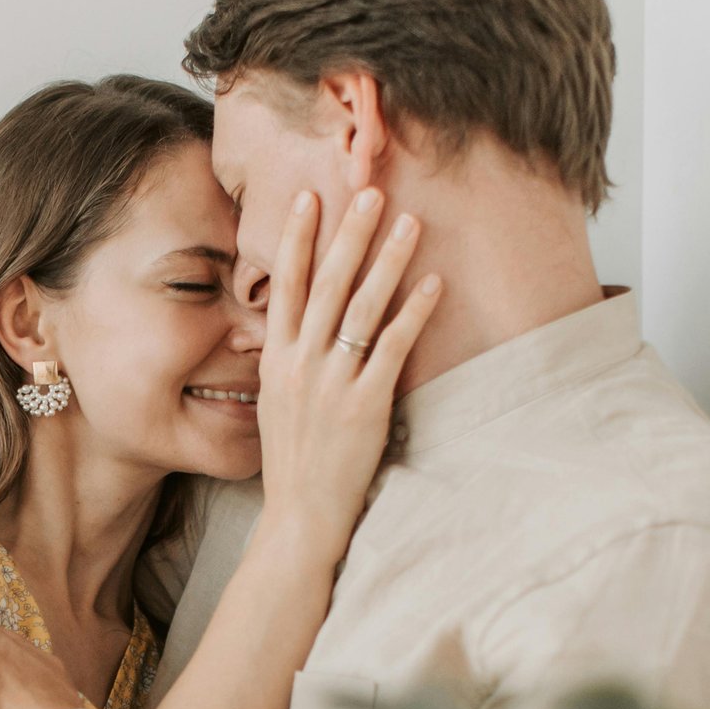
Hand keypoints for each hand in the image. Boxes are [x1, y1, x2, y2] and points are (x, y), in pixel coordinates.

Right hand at [254, 186, 441, 554]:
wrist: (299, 517)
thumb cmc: (294, 463)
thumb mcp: (277, 404)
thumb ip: (289, 361)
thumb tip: (302, 327)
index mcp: (276, 360)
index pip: (287, 286)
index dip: (299, 239)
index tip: (311, 197)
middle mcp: (300, 364)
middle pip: (328, 285)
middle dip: (350, 234)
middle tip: (370, 191)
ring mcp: (332, 384)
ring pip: (363, 308)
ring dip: (388, 260)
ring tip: (410, 223)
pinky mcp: (365, 406)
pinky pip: (393, 348)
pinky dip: (414, 313)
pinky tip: (433, 283)